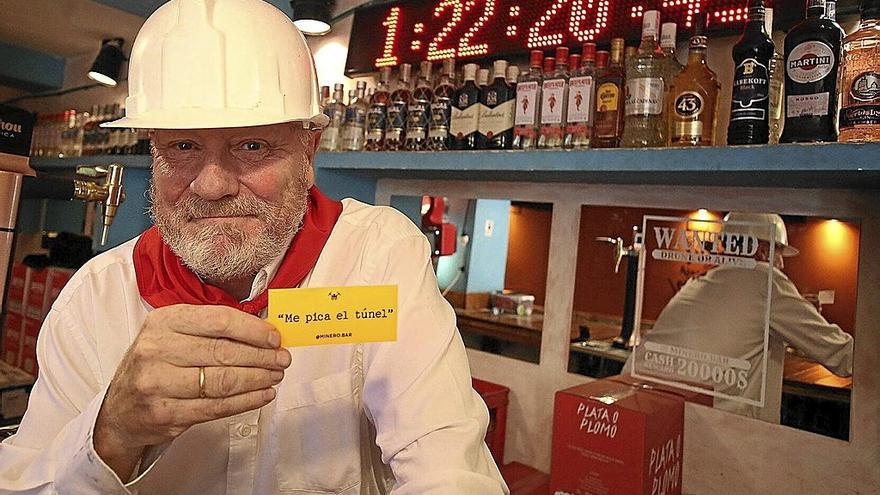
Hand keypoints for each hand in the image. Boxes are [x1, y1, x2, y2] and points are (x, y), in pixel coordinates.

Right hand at [93, 304, 289, 477]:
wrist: (120, 411)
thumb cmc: (156, 365)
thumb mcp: (172, 335)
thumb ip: (211, 329)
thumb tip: (263, 331)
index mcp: (164, 322)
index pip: (219, 321)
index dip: (253, 330)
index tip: (275, 338)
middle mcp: (157, 349)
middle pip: (224, 352)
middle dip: (261, 356)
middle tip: (282, 359)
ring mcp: (158, 383)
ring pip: (223, 381)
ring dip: (257, 379)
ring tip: (275, 376)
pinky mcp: (166, 413)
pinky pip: (216, 407)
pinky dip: (246, 401)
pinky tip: (262, 395)